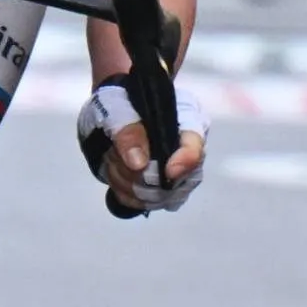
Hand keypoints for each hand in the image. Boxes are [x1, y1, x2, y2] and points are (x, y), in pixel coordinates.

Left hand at [75, 79, 206, 213]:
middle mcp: (188, 151)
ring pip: (159, 197)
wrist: (110, 113)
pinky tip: (115, 172)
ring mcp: (176, 174)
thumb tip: (138, 163)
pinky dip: (125, 192)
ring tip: (112, 159)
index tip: (168, 172)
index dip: (185, 162)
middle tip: (115, 155)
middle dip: (141, 175)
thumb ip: (128, 132)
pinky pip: (145, 204)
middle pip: (178, 182)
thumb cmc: (119, 101)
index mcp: (188, 122)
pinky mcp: (161, 189)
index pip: (196, 146)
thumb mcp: (117, 109)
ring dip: (128, 183)